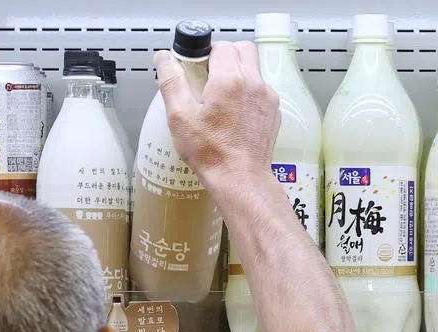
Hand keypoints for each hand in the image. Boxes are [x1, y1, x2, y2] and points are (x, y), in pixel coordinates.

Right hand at [154, 41, 280, 191]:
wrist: (241, 180)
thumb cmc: (212, 153)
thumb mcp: (180, 116)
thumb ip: (171, 81)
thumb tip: (164, 58)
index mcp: (230, 79)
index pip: (221, 46)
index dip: (206, 53)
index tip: (196, 68)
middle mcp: (254, 84)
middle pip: (243, 50)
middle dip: (225, 56)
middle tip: (209, 76)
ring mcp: (267, 99)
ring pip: (255, 69)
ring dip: (238, 73)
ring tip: (220, 96)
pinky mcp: (273, 113)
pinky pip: (262, 90)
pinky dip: (249, 92)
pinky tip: (235, 112)